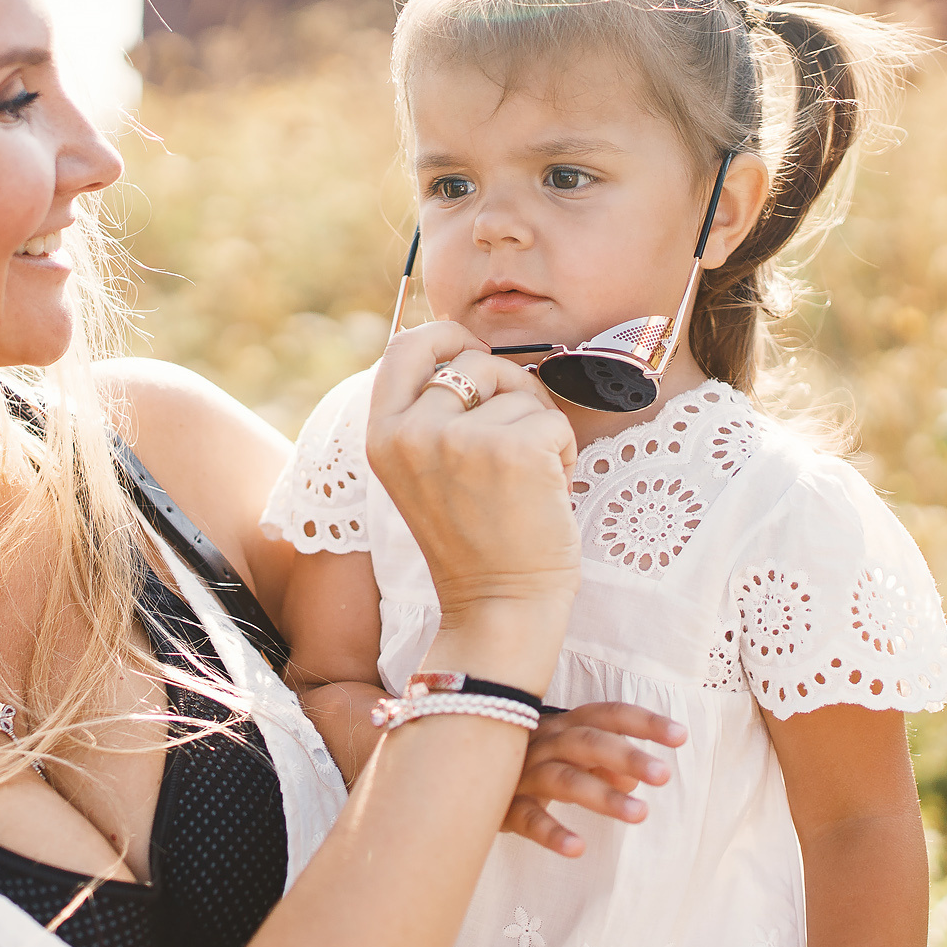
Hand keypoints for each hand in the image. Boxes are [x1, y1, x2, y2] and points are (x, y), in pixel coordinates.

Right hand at [367, 324, 577, 689]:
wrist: (498, 609)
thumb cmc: (474, 544)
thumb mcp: (423, 474)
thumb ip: (430, 417)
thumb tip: (468, 353)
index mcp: (382, 436)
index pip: (406, 347)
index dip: (445, 336)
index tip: (472, 350)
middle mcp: (413, 431)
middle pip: (474, 361)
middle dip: (508, 391)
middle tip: (512, 450)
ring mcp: (462, 439)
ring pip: (520, 391)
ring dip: (538, 429)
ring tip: (526, 483)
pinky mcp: (515, 448)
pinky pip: (554, 421)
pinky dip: (564, 453)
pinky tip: (546, 494)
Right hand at [503, 702, 685, 856]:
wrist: (455, 769)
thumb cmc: (524, 763)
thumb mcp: (564, 758)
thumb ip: (600, 764)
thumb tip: (634, 779)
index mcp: (563, 726)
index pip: (607, 715)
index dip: (644, 722)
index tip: (681, 736)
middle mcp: (543, 742)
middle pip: (588, 742)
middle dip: (628, 755)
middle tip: (664, 776)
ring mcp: (521, 772)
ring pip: (564, 779)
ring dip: (603, 795)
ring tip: (640, 815)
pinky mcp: (502, 806)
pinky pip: (527, 818)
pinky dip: (552, 832)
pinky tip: (577, 849)